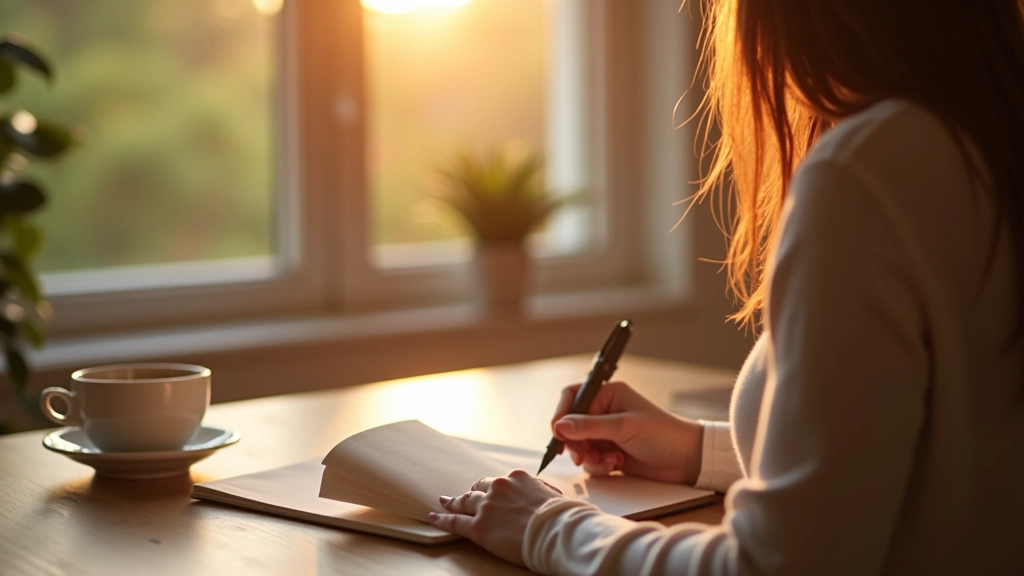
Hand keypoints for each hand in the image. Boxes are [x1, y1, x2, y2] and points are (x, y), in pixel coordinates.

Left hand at [428, 470, 562, 565]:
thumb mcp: (554, 496)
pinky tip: (434, 516)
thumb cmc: (562, 517)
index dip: (492, 489)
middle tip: (463, 496)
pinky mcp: (478, 527)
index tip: (489, 492)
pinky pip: (455, 522)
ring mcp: (486, 506)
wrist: (556, 531)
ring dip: (453, 502)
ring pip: (464, 502)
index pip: (499, 482)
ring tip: (444, 502)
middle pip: (478, 488)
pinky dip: (442, 519)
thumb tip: (548, 496)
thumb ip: (542, 493)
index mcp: (518, 477)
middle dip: (471, 492)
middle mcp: (499, 487)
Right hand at [552, 381, 703, 483]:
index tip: (558, 433)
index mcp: (608, 395)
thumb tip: (559, 427)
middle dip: (576, 442)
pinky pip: (591, 460)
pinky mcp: (611, 453)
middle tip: (583, 454)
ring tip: (607, 460)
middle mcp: (605, 412)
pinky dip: (599, 465)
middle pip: (572, 425)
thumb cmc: (662, 434)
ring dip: (589, 456)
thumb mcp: (623, 427)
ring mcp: (608, 434)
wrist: (688, 460)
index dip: (561, 413)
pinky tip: (617, 464)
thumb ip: (589, 426)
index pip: (573, 397)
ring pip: (580, 445)